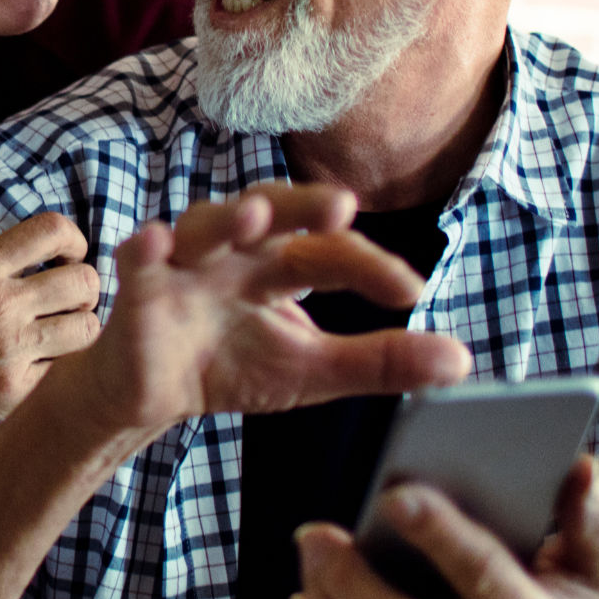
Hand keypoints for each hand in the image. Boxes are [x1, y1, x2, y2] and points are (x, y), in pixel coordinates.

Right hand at [0, 213, 102, 443]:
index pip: (53, 230)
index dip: (73, 239)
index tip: (68, 254)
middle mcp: (2, 304)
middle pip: (84, 281)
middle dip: (84, 288)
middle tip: (71, 301)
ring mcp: (10, 350)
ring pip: (87, 329)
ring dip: (81, 330)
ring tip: (64, 337)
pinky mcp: (11, 392)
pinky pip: (62, 374)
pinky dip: (59, 372)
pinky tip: (43, 371)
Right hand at [72, 185, 469, 444]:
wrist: (149, 394)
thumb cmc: (231, 366)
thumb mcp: (313, 370)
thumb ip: (381, 361)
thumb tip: (461, 361)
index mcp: (281, 263)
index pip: (332, 250)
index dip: (371, 266)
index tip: (413, 291)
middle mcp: (237, 250)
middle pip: (270, 212)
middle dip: (302, 204)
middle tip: (341, 206)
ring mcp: (185, 264)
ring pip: (204, 224)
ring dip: (226, 217)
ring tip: (250, 216)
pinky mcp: (138, 288)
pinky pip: (138, 257)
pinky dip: (145, 247)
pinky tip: (154, 243)